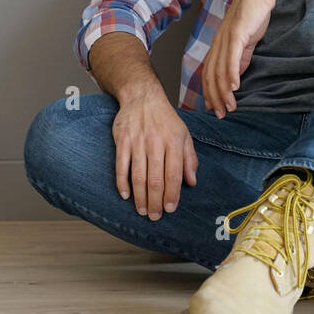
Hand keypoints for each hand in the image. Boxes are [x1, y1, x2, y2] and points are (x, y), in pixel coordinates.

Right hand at [111, 89, 198, 219]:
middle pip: (155, 179)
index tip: (170, 209)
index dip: (172, 194)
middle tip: (155, 216)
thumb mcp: (184, 134)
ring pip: (138, 176)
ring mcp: (137, 142)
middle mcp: (155, 143)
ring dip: (140, 197)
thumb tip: (192, 182)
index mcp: (174, 142)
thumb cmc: (165, 118)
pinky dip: (122, 182)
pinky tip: (126, 195)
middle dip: (155, 201)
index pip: (173, 174)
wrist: (142, 97)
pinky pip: (121, 166)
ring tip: (142, 211)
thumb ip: (189, 159)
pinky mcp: (122, 141)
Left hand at [203, 0, 275, 118]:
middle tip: (221, 113)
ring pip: (220, 69)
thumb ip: (240, 58)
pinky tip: (235, 87)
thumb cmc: (253, 14)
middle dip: (215, 97)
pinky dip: (231, 73)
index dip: (210, 92)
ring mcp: (226, 38)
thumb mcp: (245, 40)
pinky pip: (232, 57)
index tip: (215, 107)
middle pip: (211, 75)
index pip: (209, 72)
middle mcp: (218, 42)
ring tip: (229, 106)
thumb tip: (236, 76)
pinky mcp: (237, 33)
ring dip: (224, 91)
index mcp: (219, 44)